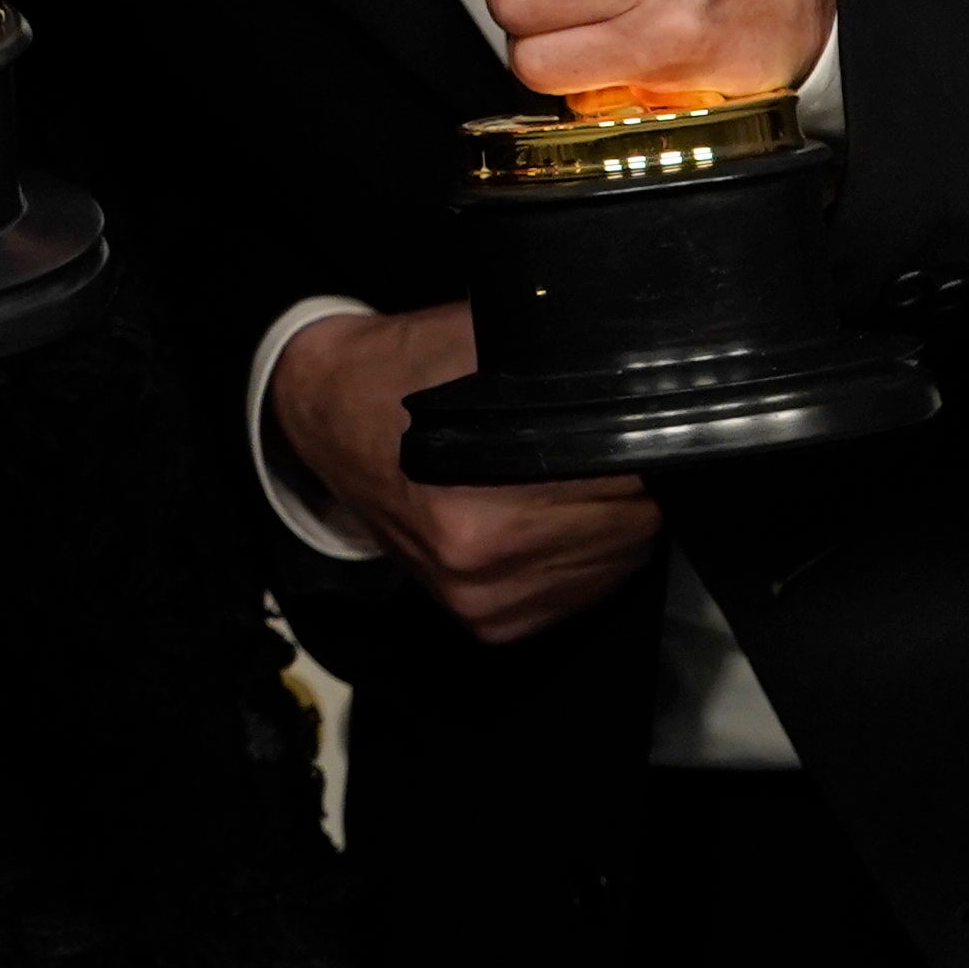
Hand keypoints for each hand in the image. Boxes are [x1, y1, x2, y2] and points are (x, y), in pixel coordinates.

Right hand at [270, 303, 662, 642]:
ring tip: (570, 473)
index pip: (621, 482)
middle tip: (602, 439)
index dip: (639, 442)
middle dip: (629, 482)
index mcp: (473, 505)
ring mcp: (484, 604)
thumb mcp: (477, 341)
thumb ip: (558, 362)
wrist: (328, 416)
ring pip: (618, 563)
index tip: (635, 417)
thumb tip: (640, 368)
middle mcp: (479, 565)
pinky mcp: (491, 626)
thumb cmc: (404, 370)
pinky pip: (586, 593)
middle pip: (629, 527)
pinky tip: (554, 513)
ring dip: (614, 520)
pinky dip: (587, 554)